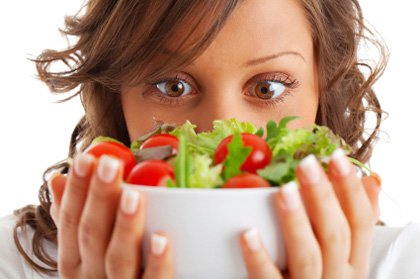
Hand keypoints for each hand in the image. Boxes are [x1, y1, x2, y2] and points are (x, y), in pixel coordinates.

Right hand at [48, 153, 173, 278]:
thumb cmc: (106, 272)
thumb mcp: (83, 249)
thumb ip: (72, 216)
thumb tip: (57, 178)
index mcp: (73, 260)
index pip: (70, 219)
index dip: (77, 189)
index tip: (86, 158)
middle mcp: (90, 276)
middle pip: (92, 234)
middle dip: (100, 196)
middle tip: (110, 164)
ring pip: (118, 258)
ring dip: (125, 225)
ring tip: (133, 195)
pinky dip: (156, 262)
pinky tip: (162, 239)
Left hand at [238, 149, 380, 278]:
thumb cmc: (321, 278)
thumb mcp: (345, 256)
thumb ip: (356, 222)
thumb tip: (371, 179)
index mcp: (354, 264)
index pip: (362, 222)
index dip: (351, 188)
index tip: (336, 157)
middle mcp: (337, 278)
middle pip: (335, 234)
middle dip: (323, 196)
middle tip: (306, 163)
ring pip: (308, 256)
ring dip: (296, 221)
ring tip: (284, 190)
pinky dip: (259, 257)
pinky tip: (248, 233)